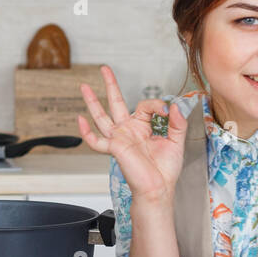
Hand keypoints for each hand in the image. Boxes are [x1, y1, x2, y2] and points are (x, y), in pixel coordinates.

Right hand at [77, 65, 186, 203]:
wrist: (159, 187)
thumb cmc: (165, 169)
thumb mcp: (176, 141)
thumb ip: (177, 122)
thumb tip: (174, 105)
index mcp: (142, 127)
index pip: (145, 105)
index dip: (157, 105)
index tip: (167, 111)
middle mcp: (128, 130)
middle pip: (116, 103)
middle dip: (110, 85)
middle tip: (104, 69)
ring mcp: (119, 138)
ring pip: (101, 116)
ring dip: (92, 101)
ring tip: (84, 86)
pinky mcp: (114, 148)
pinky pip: (95, 141)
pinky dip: (86, 132)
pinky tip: (80, 119)